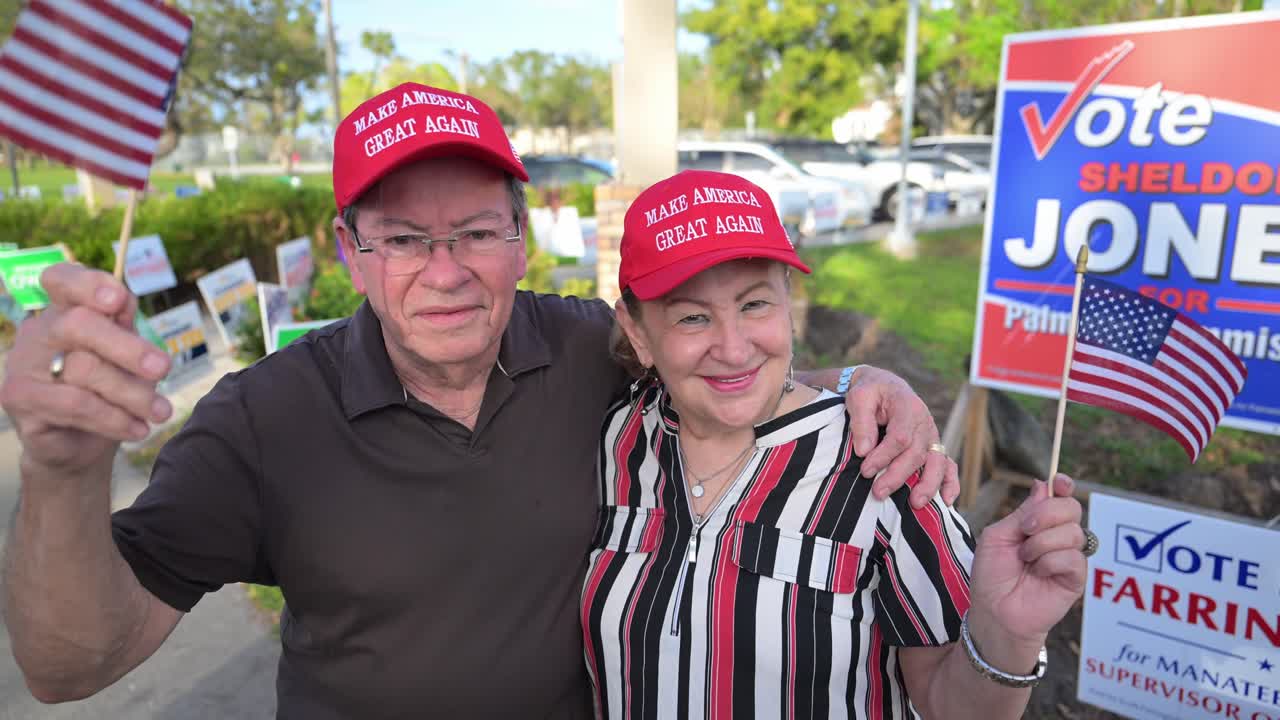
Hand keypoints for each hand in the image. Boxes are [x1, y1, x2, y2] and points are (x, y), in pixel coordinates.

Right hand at [0, 264, 172, 476]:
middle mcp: (38, 332)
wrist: (83, 445)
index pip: (62, 279)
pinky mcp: (18, 398)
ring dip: (132, 394)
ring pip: (84, 368)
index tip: (119, 300)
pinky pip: (75, 403)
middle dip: (129, 348)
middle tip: (163, 370)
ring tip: (160, 412)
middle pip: (80, 324)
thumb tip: (124, 300)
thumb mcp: (127, 358)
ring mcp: (22, 363)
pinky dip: (113, 418)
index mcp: (64, 311)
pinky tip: (137, 428)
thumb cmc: (110, 391)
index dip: (88, 283)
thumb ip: (124, 328)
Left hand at [845, 365, 956, 507]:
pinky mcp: (933, 446)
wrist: (884, 387)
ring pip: (936, 462)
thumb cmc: (870, 393)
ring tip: (915, 504)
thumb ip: (861, 422)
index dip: (884, 456)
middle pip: (917, 453)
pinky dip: (950, 483)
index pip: (900, 436)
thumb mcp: (859, 397)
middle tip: (878, 492)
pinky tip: (947, 500)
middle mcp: (924, 422)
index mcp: (908, 406)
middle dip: (898, 476)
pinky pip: (947, 465)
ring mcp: (931, 435)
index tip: (866, 470)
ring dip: (927, 485)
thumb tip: (864, 450)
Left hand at [966, 474, 1086, 665]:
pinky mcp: (1076, 578)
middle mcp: (1057, 537)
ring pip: (1072, 532)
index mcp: (1039, 524)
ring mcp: (1069, 556)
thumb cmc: (992, 575)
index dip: (1064, 486)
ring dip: (1041, 543)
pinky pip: (1073, 558)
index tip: (1059, 482)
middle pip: (1072, 508)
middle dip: (1047, 514)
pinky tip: (1038, 573)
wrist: (994, 610)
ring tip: (1025, 559)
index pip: (1061, 497)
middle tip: (1025, 530)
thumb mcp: (998, 536)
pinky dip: (1049, 562)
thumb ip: (1022, 512)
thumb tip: (1042, 484)